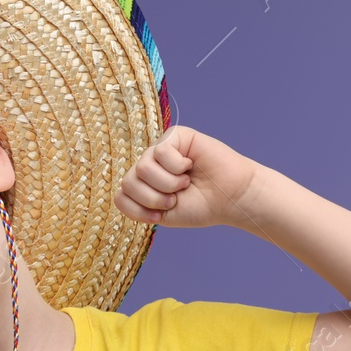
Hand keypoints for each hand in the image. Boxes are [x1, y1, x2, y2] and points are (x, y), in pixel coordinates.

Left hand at [114, 125, 260, 229]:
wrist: (229, 198)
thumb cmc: (200, 206)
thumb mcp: (162, 214)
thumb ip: (138, 204)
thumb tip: (120, 189)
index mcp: (143, 185)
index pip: (121, 196)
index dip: (139, 210)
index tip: (160, 215)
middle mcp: (148, 165)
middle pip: (129, 182)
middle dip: (154, 198)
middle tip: (176, 197)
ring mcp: (160, 150)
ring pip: (142, 168)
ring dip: (167, 183)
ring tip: (184, 182)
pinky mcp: (175, 135)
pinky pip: (161, 152)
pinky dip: (177, 166)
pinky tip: (190, 165)